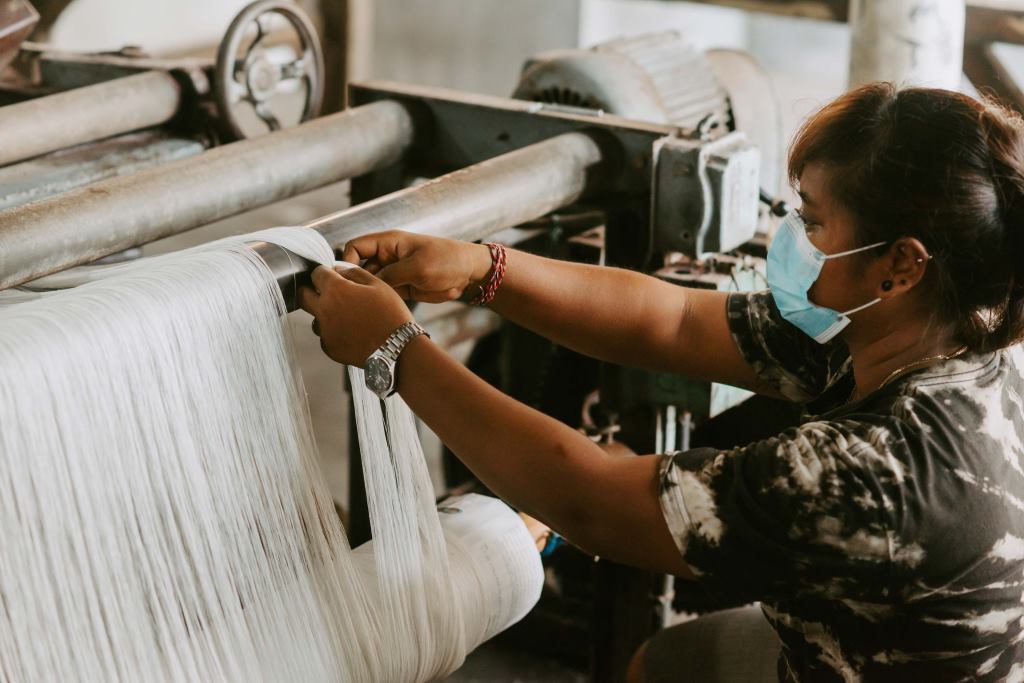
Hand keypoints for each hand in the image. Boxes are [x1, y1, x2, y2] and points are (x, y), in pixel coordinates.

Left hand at [297, 264, 413, 365]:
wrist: (397, 348)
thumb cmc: (391, 315)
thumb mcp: (378, 284)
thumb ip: (354, 272)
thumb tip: (339, 269)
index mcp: (335, 290)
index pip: (316, 273)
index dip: (325, 272)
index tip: (332, 276)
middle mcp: (324, 310)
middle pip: (303, 296)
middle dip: (312, 291)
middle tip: (329, 293)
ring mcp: (325, 331)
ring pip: (314, 317)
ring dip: (324, 313)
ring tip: (347, 316)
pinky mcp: (329, 347)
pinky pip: (325, 335)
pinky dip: (334, 331)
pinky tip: (352, 331)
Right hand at [339, 230, 492, 302]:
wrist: (469, 273)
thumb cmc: (447, 260)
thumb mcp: (418, 267)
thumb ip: (390, 275)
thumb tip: (366, 283)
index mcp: (389, 243)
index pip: (356, 247)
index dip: (347, 261)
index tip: (348, 279)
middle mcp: (387, 256)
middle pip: (359, 267)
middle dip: (355, 281)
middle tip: (354, 298)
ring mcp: (393, 273)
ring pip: (369, 283)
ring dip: (367, 293)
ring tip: (365, 306)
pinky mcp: (401, 287)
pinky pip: (382, 293)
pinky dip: (379, 301)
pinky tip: (376, 310)